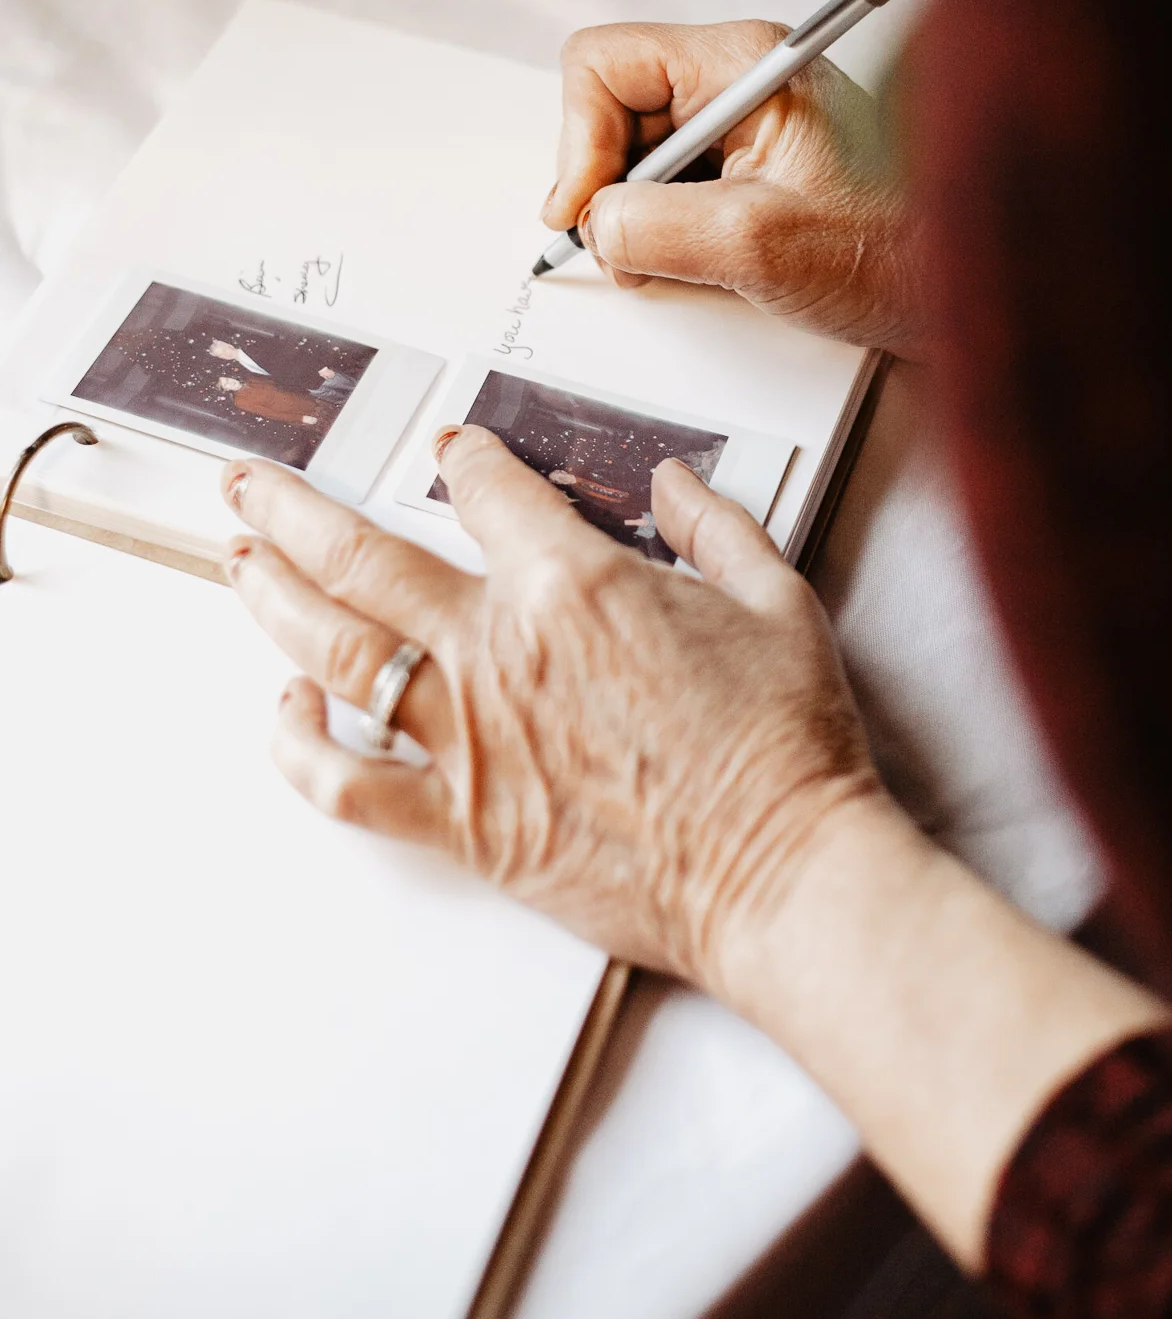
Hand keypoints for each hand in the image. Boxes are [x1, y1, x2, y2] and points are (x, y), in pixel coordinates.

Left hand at [221, 429, 881, 992]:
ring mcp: (470, 736)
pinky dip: (299, 746)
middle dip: (294, 505)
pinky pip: (347, 783)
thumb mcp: (775, 599)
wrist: (780, 869)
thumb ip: (715, 526)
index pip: (489, 491)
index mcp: (574, 582)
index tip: (450, 449)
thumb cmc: (785, 741)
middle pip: (363, 556)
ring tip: (240, 560)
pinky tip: (284, 709)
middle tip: (249, 481)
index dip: (464, 458)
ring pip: (336, 650)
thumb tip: (673, 480)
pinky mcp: (462, 823)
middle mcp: (500, 648)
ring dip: (272, 596)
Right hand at [542, 22, 923, 357]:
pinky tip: (699, 263)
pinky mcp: (749, 165)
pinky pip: (670, 186)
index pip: (604, 64)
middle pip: (612, 110)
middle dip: (606, 186)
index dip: (579, 141)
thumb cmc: (898, 253)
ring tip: (680, 263)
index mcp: (747, 63)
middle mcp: (741, 78)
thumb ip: (655, 226)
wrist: (963, 290)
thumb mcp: (759, 245)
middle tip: (630, 252)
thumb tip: (593, 222)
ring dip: (635, 216)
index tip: (583, 210)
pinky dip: (663, 230)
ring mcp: (744, 121)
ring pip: (636, 154)